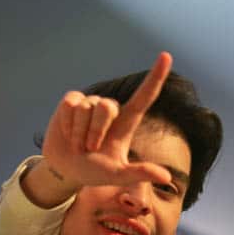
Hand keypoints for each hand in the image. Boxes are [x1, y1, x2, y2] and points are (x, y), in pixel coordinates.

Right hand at [39, 52, 175, 192]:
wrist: (66, 170)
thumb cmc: (96, 172)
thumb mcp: (118, 175)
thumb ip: (140, 173)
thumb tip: (166, 178)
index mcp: (127, 122)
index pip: (145, 95)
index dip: (156, 76)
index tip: (167, 56)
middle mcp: (111, 109)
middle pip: (107, 107)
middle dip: (95, 132)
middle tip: (90, 149)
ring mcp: (91, 103)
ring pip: (86, 108)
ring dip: (79, 133)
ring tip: (79, 145)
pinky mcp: (71, 101)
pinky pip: (70, 105)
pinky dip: (67, 124)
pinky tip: (67, 133)